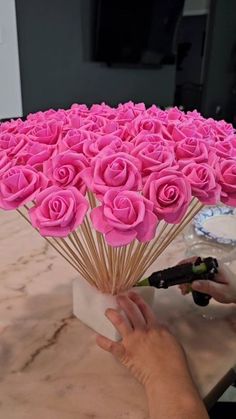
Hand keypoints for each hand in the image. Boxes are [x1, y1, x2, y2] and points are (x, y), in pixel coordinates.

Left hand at [96, 292, 208, 418]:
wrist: (167, 377)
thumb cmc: (174, 363)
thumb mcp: (173, 341)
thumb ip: (164, 332)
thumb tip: (160, 328)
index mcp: (155, 327)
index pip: (145, 310)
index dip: (138, 300)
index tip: (133, 295)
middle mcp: (142, 330)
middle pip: (132, 312)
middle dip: (124, 302)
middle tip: (119, 297)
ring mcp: (133, 341)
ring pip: (120, 323)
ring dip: (113, 315)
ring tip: (108, 311)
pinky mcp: (125, 353)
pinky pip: (111, 346)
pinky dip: (103, 342)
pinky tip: (97, 338)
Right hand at [178, 257, 235, 303]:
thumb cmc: (232, 291)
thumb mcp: (220, 291)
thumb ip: (207, 286)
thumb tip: (193, 283)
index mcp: (214, 264)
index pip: (196, 260)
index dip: (185, 265)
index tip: (177, 272)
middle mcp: (210, 264)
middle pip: (192, 266)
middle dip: (184, 275)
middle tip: (180, 287)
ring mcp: (209, 269)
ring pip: (193, 271)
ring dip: (187, 280)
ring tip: (183, 290)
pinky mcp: (208, 274)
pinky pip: (196, 275)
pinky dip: (191, 282)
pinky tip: (188, 289)